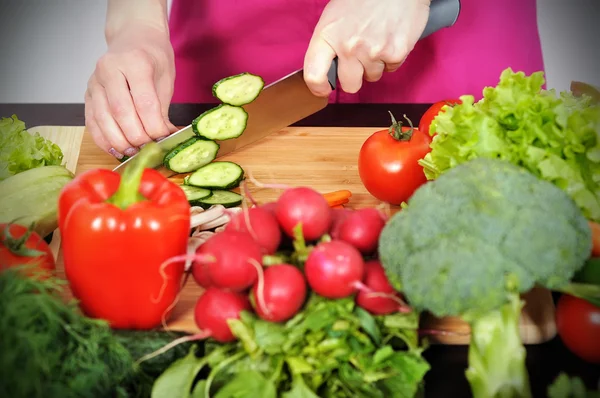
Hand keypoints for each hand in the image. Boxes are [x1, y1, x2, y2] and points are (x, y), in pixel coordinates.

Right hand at [85, 23, 176, 158]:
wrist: (133, 37)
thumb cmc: (152, 57)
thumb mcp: (165, 78)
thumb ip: (162, 109)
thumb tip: (165, 138)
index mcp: (135, 62)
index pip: (144, 102)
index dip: (154, 127)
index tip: (163, 139)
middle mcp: (109, 69)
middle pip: (121, 112)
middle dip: (137, 137)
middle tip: (150, 149)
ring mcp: (94, 82)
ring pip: (103, 119)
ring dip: (120, 142)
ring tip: (135, 152)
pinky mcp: (87, 94)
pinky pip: (92, 121)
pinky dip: (104, 140)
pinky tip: (117, 150)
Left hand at [304, 0, 430, 96]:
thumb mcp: (334, 15)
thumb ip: (328, 43)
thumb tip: (327, 69)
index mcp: (327, 35)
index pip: (314, 75)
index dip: (318, 88)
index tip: (324, 89)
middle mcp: (348, 47)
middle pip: (349, 85)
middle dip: (355, 77)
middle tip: (359, 59)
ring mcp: (372, 51)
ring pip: (372, 77)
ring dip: (374, 64)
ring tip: (377, 39)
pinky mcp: (395, 53)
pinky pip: (390, 68)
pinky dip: (391, 57)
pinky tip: (390, 37)